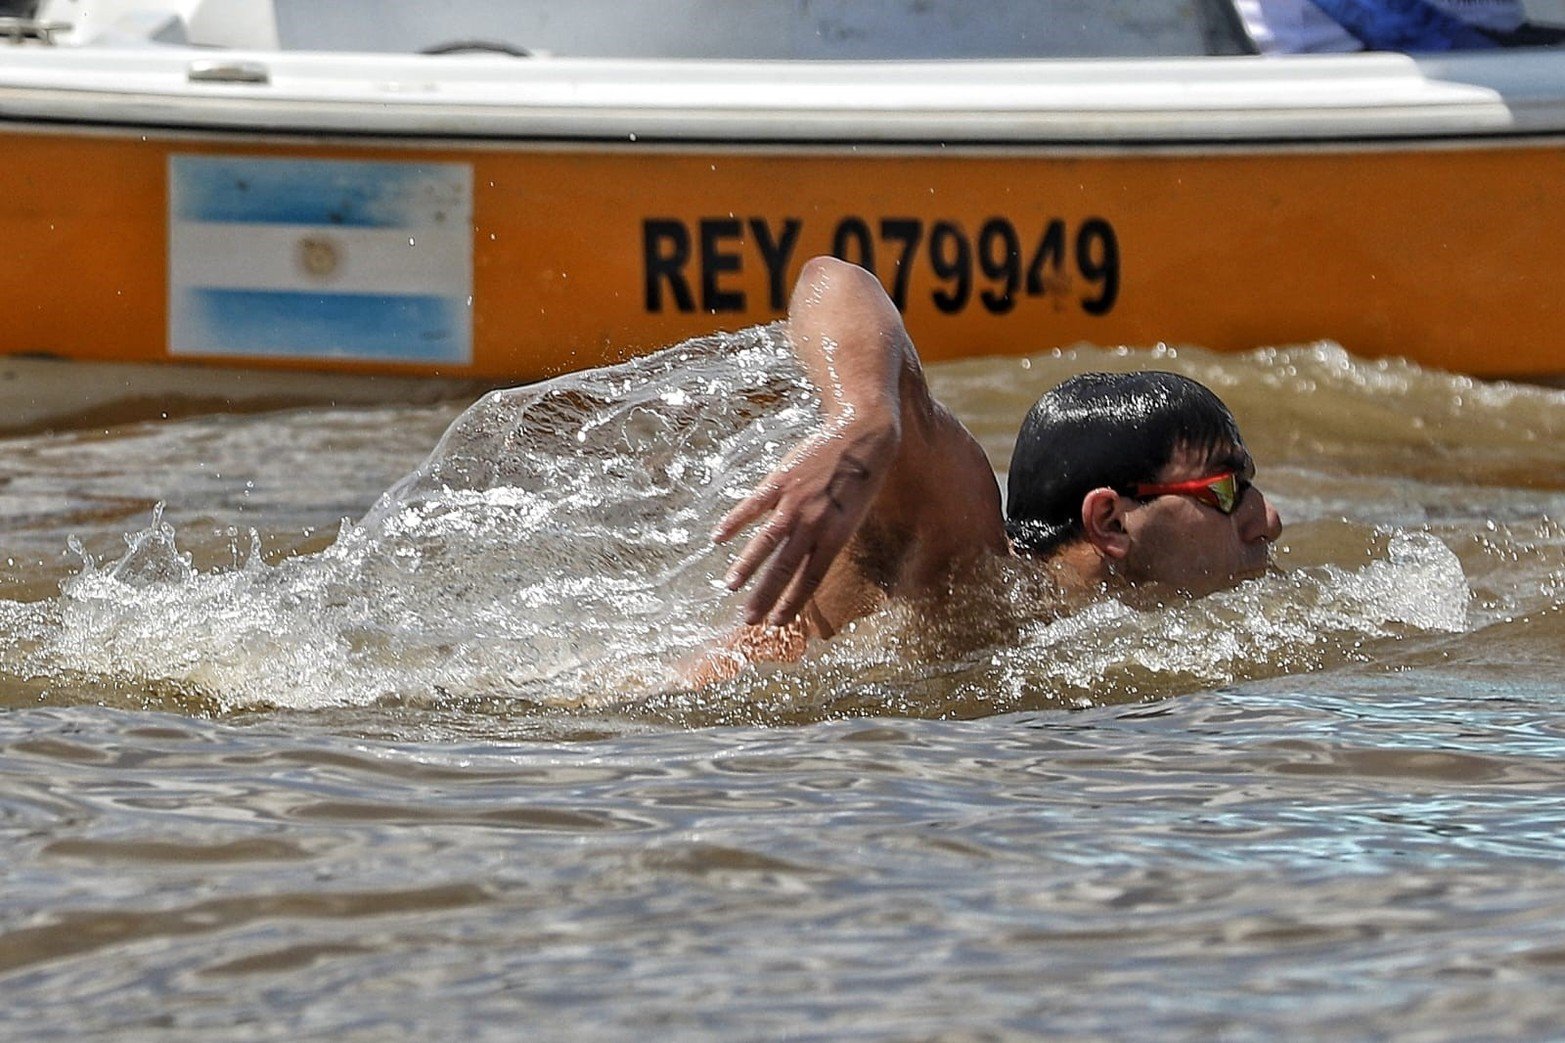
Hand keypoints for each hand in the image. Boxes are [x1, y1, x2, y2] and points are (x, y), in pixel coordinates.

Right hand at [713, 416, 898, 626]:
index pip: (810, 579)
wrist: (862, 435)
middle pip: (784, 568)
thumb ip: (829, 538)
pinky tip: (718, 538)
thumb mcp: (853, 516)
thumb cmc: (862, 479)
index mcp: (836, 536)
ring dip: (746, 567)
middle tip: (748, 619)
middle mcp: (814, 524)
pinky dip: (734, 522)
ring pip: (765, 543)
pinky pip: (753, 505)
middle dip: (765, 596)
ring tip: (730, 586)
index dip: (792, 603)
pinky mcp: (780, 480)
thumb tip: (807, 562)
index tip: (777, 623)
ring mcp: (795, 502)